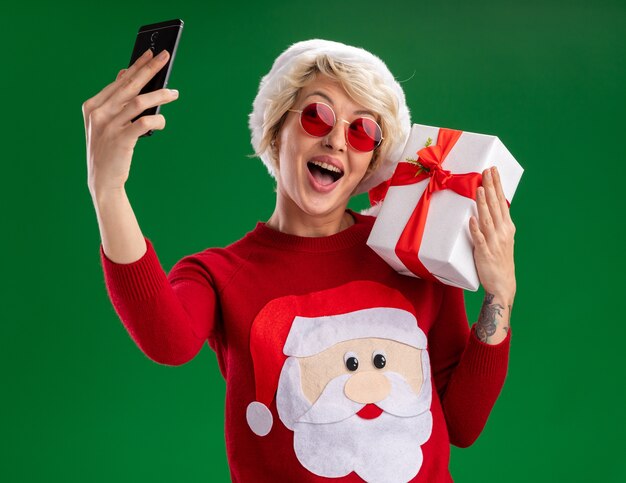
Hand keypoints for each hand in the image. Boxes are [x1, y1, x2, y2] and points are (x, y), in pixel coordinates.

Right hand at [82, 48, 178, 193]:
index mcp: (93, 105)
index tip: (151, 53)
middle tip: (166, 57)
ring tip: (174, 92)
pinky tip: (162, 121)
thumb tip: (124, 73)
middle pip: (130, 85)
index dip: (136, 66)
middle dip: (149, 69)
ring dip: (160, 95)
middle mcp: (99, 113)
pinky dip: (157, 120)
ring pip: (139, 102)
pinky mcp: (121, 140)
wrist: (102, 179)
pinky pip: (144, 123)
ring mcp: (108, 126)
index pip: (119, 80)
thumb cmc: (108, 149)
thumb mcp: (105, 122)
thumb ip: (114, 99)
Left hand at [469, 166, 515, 300]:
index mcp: (507, 227)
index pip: (501, 202)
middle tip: (486, 171)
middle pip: (495, 206)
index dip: (497, 186)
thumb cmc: (500, 261)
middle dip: (491, 187)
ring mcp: (494, 243)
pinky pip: (479, 240)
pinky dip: (476, 230)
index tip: (493, 171)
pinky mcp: (484, 254)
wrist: (503, 285)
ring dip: (483, 204)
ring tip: (479, 189)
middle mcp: (502, 232)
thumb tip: (489, 208)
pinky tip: (472, 219)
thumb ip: (497, 224)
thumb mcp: (503, 239)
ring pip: (487, 219)